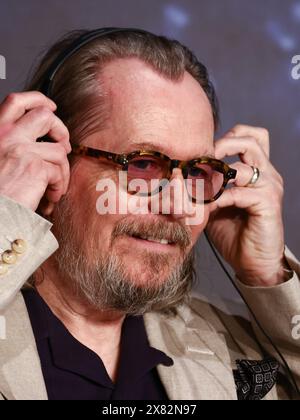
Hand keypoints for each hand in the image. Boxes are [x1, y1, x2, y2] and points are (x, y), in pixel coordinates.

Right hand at [0, 91, 70, 214]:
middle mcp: (7, 136)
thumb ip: (10, 143)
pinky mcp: (36, 168)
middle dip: (61, 129)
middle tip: (63, 145)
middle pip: (45, 116)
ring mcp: (22, 150)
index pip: (17, 101)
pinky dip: (59, 185)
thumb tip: (37, 139)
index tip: (51, 106)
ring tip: (55, 184)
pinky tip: (51, 195)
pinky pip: (59, 171)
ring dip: (62, 169)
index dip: (38, 99)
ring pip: (58, 149)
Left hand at [206, 124, 288, 286]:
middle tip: (201, 159)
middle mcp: (266, 173)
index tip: (201, 152)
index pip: (247, 136)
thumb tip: (179, 175)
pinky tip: (207, 206)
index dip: (224, 138)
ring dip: (217, 172)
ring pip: (244, 164)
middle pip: (251, 139)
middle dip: (222, 144)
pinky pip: (238, 192)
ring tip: (199, 183)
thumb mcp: (215, 203)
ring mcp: (269, 187)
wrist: (253, 261)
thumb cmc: (233, 232)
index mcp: (256, 170)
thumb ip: (206, 186)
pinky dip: (218, 198)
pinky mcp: (268, 203)